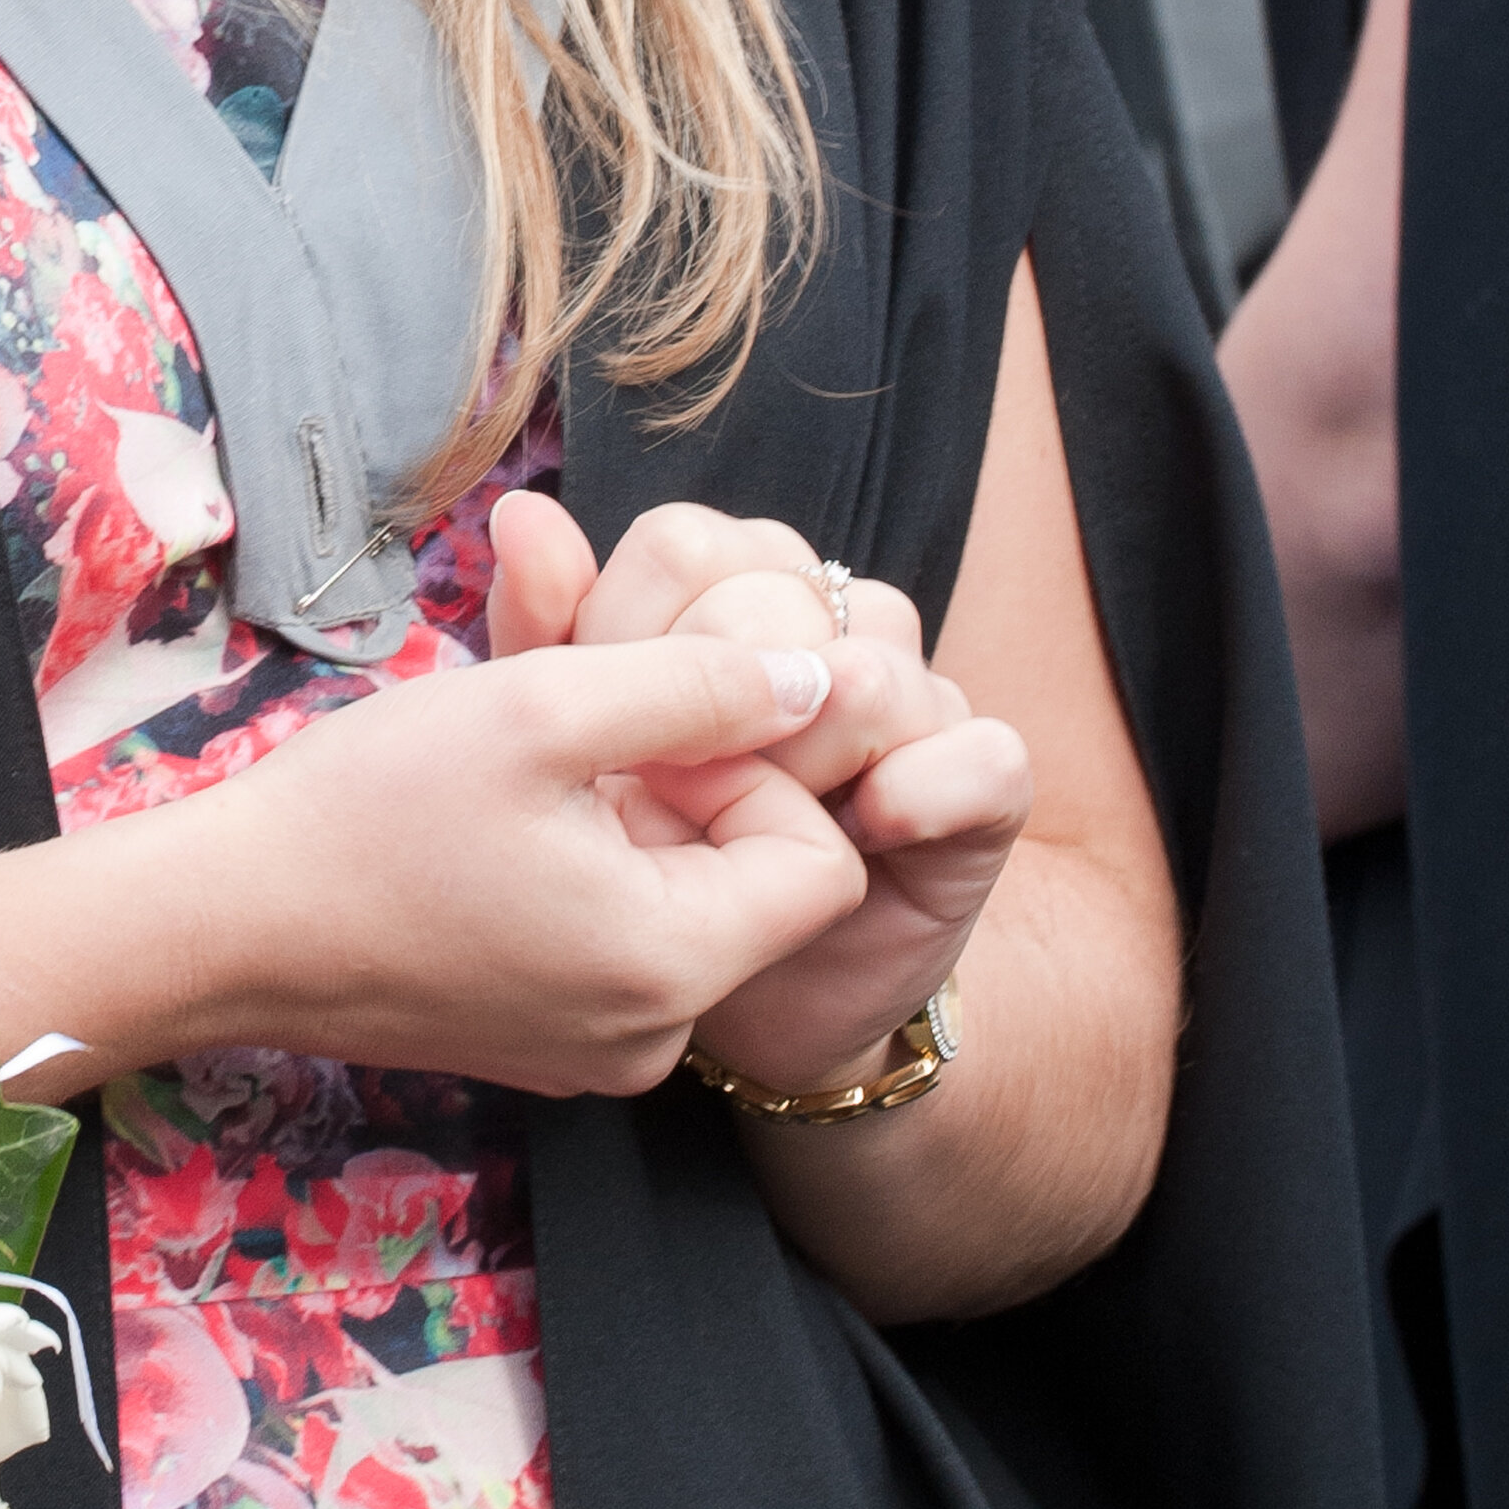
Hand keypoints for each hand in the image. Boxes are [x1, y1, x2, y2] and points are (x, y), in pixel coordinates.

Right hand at [158, 626, 877, 1102]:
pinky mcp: (540, 1041)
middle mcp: (652, 1038)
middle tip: (585, 734)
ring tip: (534, 775)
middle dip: (693, 789)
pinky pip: (618, 943)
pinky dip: (588, 871)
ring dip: (636, 822)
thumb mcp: (543, 706)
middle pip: (756, 885)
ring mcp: (593, 1052)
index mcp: (670, 966)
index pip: (822, 858)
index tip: (651, 724)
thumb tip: (813, 681)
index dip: (758, 769)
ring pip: (684, 905)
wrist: (219, 924)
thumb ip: (698, 684)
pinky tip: (503, 828)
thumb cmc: (367, 812)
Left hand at [489, 495, 1030, 1100]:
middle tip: (670, 792)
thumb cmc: (649, 856)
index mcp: (737, 587)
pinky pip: (983, 754)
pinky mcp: (985, 783)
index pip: (686, 544)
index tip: (598, 731)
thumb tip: (523, 512)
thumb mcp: (576, 749)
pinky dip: (918, 790)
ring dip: (801, 755)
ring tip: (753, 822)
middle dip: (709, 705)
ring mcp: (918, 697)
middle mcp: (838, 622)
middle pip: (778, 600)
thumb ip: (552, 634)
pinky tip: (863, 828)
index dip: (628, 631)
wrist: (739, 996)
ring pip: (874, 665)